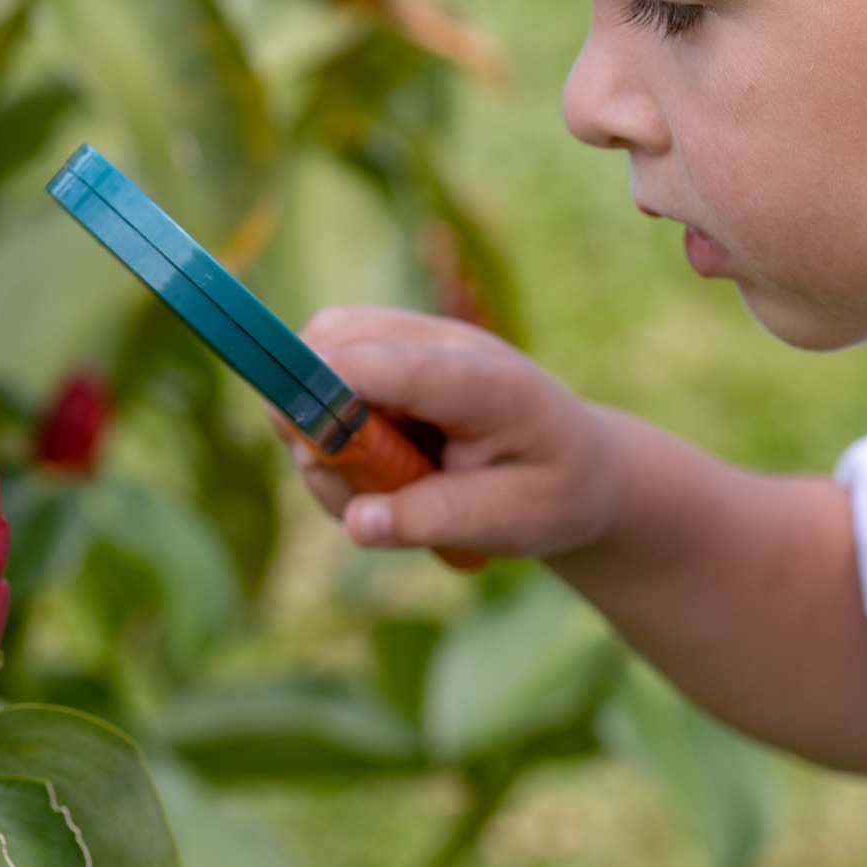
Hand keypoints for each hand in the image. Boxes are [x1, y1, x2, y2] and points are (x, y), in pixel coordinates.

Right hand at [287, 307, 619, 558]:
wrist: (579, 468)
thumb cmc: (552, 494)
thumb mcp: (511, 521)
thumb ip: (436, 518)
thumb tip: (358, 524)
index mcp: (493, 383)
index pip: (405, 366)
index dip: (339, 381)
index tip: (287, 415)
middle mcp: (447, 344)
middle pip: (338, 342)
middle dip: (313, 419)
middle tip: (352, 493)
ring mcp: (415, 342)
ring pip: (319, 359)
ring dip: (318, 434)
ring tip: (377, 496)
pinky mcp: (390, 355)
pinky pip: (325, 375)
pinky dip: (325, 428)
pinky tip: (371, 471)